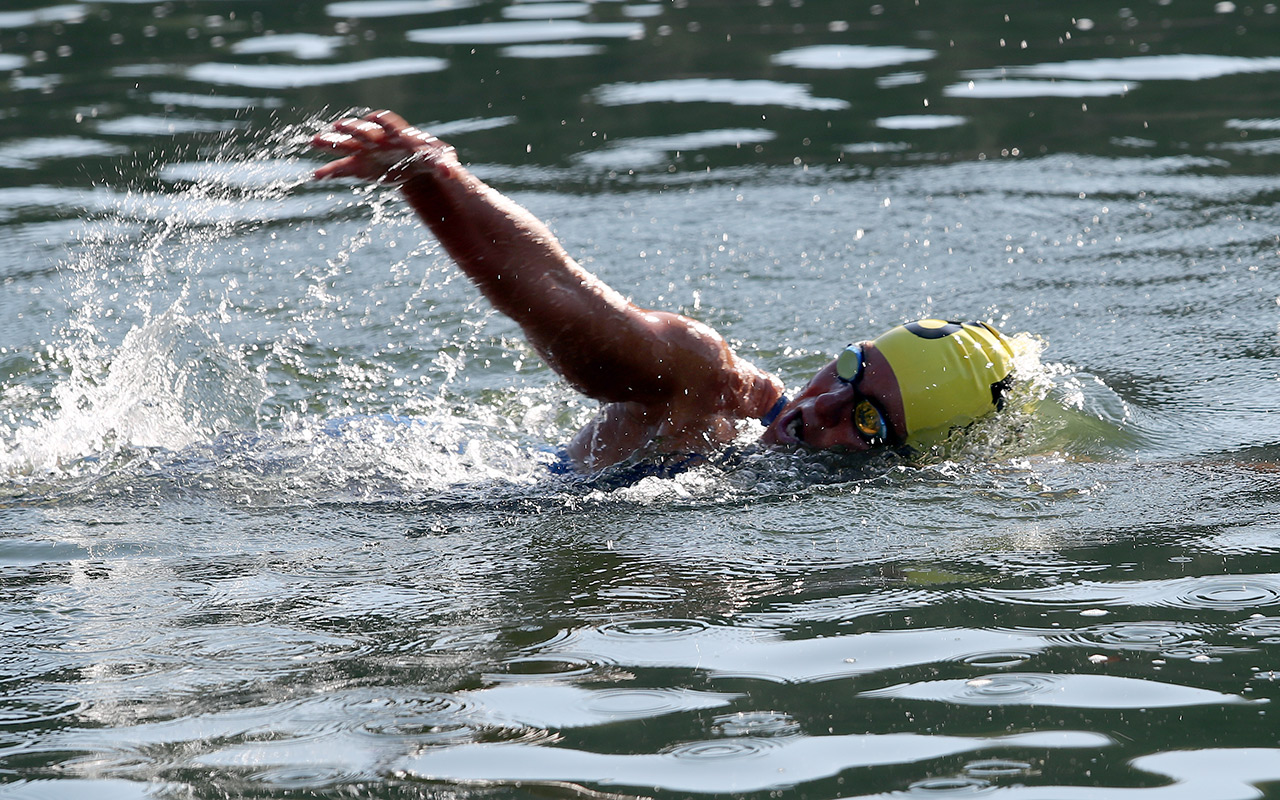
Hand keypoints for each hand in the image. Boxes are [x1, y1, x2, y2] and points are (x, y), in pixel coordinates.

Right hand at [311, 109, 456, 184]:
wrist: (417, 167)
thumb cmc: (429, 158)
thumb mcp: (440, 160)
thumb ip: (445, 163)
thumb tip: (451, 171)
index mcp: (398, 133)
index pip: (389, 123)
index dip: (382, 122)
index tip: (374, 118)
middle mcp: (378, 139)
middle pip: (364, 131)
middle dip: (353, 129)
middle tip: (339, 126)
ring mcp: (366, 151)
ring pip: (347, 145)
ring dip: (332, 143)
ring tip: (314, 141)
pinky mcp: (360, 166)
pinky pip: (343, 169)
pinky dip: (331, 172)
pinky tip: (316, 176)